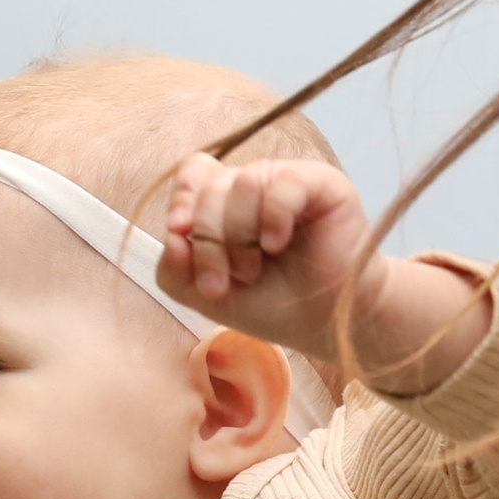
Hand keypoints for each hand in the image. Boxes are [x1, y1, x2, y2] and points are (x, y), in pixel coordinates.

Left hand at [157, 154, 490, 393]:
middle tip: (222, 283)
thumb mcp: (206, 296)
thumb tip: (173, 234)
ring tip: (254, 271)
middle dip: (208, 241)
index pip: (194, 175)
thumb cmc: (271, 304)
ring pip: (242, 184)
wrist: (325, 323)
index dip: (182, 199)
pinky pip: (284, 184)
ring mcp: (286, 182)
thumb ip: (173, 270)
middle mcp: (253, 186)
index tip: (179, 232)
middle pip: (211, 187)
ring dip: (239, 237)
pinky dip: (272, 217)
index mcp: (224, 203)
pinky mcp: (321, 184)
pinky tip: (276, 243)